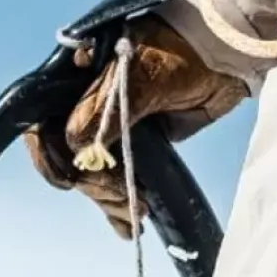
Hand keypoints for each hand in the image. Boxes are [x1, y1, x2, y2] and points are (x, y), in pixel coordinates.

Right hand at [25, 15, 246, 236]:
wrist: (230, 51)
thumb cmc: (186, 51)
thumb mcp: (144, 74)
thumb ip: (106, 107)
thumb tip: (77, 149)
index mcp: (80, 74)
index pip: (46, 120)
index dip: (51, 154)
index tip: (73, 178)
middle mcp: (88, 100)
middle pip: (68, 154)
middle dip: (90, 183)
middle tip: (122, 198)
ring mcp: (113, 124)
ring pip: (92, 172)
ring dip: (107, 198)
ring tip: (135, 212)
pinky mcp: (137, 143)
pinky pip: (117, 177)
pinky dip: (119, 203)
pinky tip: (128, 224)